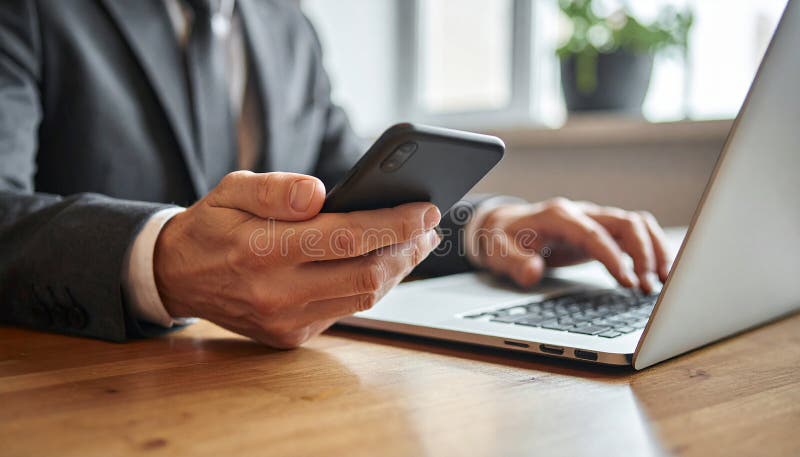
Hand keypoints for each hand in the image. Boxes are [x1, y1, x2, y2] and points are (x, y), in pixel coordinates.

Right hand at [153, 171, 440, 347]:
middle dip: (408, 249)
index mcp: (261, 250)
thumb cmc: (213, 225)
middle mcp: (276, 292)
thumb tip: (320, 192)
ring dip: (397, 270)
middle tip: (429, 227)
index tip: (425, 209)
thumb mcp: (232, 190)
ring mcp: (285, 320)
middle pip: (366, 274)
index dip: (395, 223)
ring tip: (415, 243)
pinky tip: (382, 264)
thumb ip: (276, 189)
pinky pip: (345, 310)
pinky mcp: (289, 336)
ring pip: (363, 297)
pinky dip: (371, 286)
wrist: (177, 275)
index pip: (348, 237)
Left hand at [475, 198, 671, 292]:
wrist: (506, 226)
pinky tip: (658, 274)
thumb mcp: (499, 251)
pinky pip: (635, 233)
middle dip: (643, 253)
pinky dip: (651, 250)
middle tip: (649, 287)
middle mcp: (582, 213)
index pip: (594, 234)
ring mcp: (595, 220)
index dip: (613, 257)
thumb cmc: (504, 239)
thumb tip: (532, 271)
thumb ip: (514, 262)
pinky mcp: (602, 231)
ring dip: (654, 250)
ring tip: (663, 282)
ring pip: (637, 224)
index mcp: (558, 216)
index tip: (628, 281)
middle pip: (625, 223)